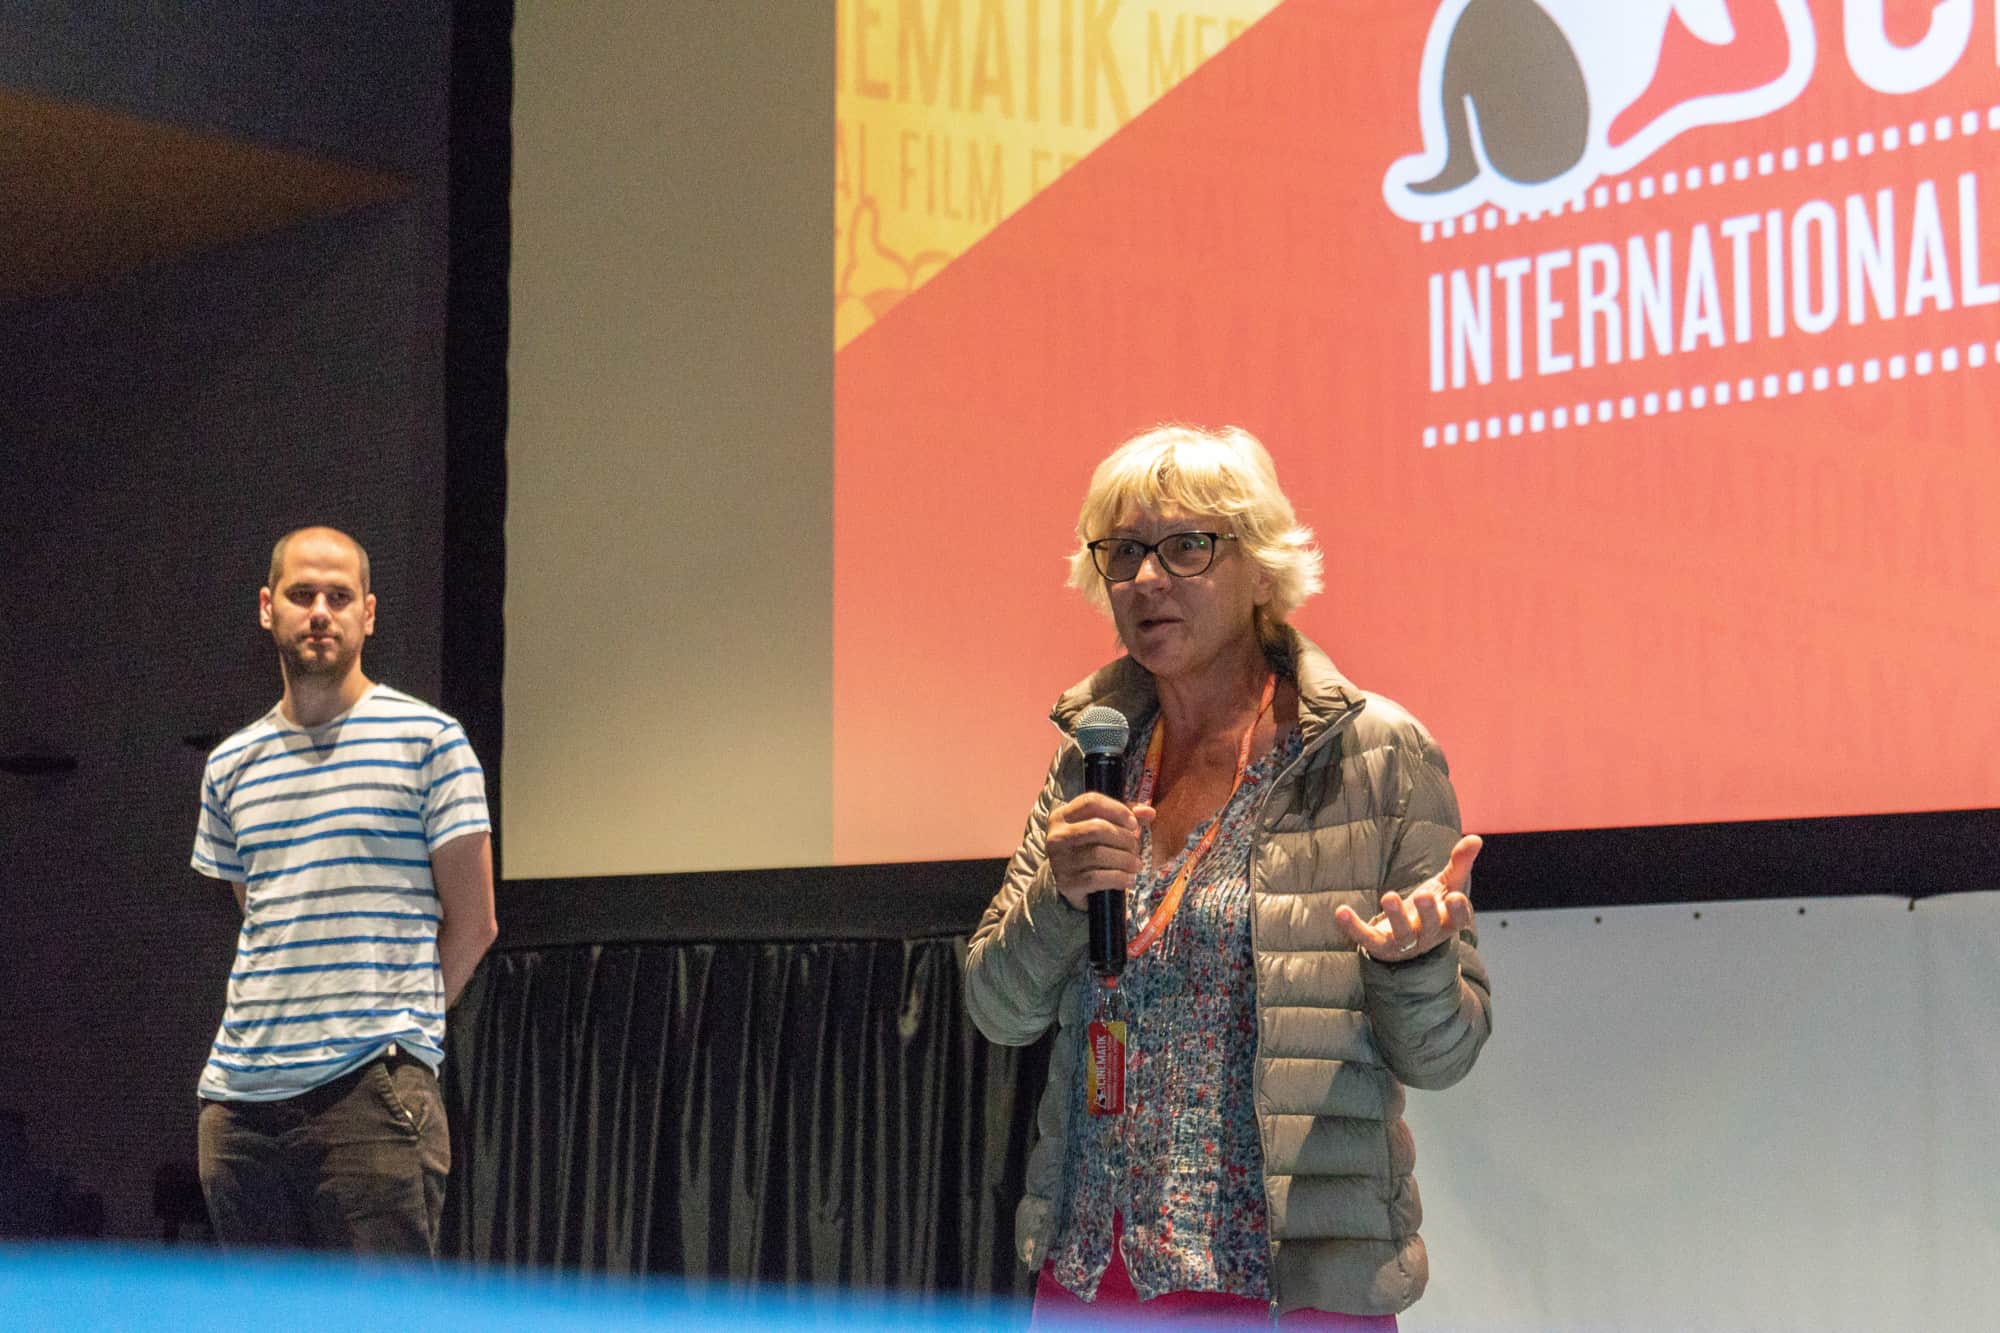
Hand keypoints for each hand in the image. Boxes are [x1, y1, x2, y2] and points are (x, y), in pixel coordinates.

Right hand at [1046, 793, 1156, 911]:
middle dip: (1124, 838)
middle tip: (1136, 848)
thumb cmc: (1089, 849)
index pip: (1091, 802)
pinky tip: (1129, 879)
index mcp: (1062, 816)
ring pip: (1099, 854)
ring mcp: (1059, 860)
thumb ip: (1125, 816)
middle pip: (1097, 828)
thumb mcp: (1103, 828)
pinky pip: (1098, 878)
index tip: (1133, 823)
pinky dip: (1119, 878)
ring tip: (1136, 865)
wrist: (1070, 885)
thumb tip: (1149, 813)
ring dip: (1125, 860)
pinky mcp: (1067, 883)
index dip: (1117, 810)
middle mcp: (1057, 836)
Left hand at [1334, 834, 1480, 961]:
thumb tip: (1476, 838)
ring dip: (1395, 916)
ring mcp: (1403, 943)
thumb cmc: (1431, 908)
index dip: (1458, 911)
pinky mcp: (1379, 945)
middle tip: (1423, 895)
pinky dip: (1353, 927)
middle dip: (1427, 912)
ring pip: (1402, 934)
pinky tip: (1341, 911)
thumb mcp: (1447, 885)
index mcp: (1447, 922)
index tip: (1455, 897)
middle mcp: (1428, 935)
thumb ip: (1460, 863)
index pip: (1458, 919)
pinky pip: (1366, 938)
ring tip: (1389, 896)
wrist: (1405, 942)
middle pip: (1430, 927)